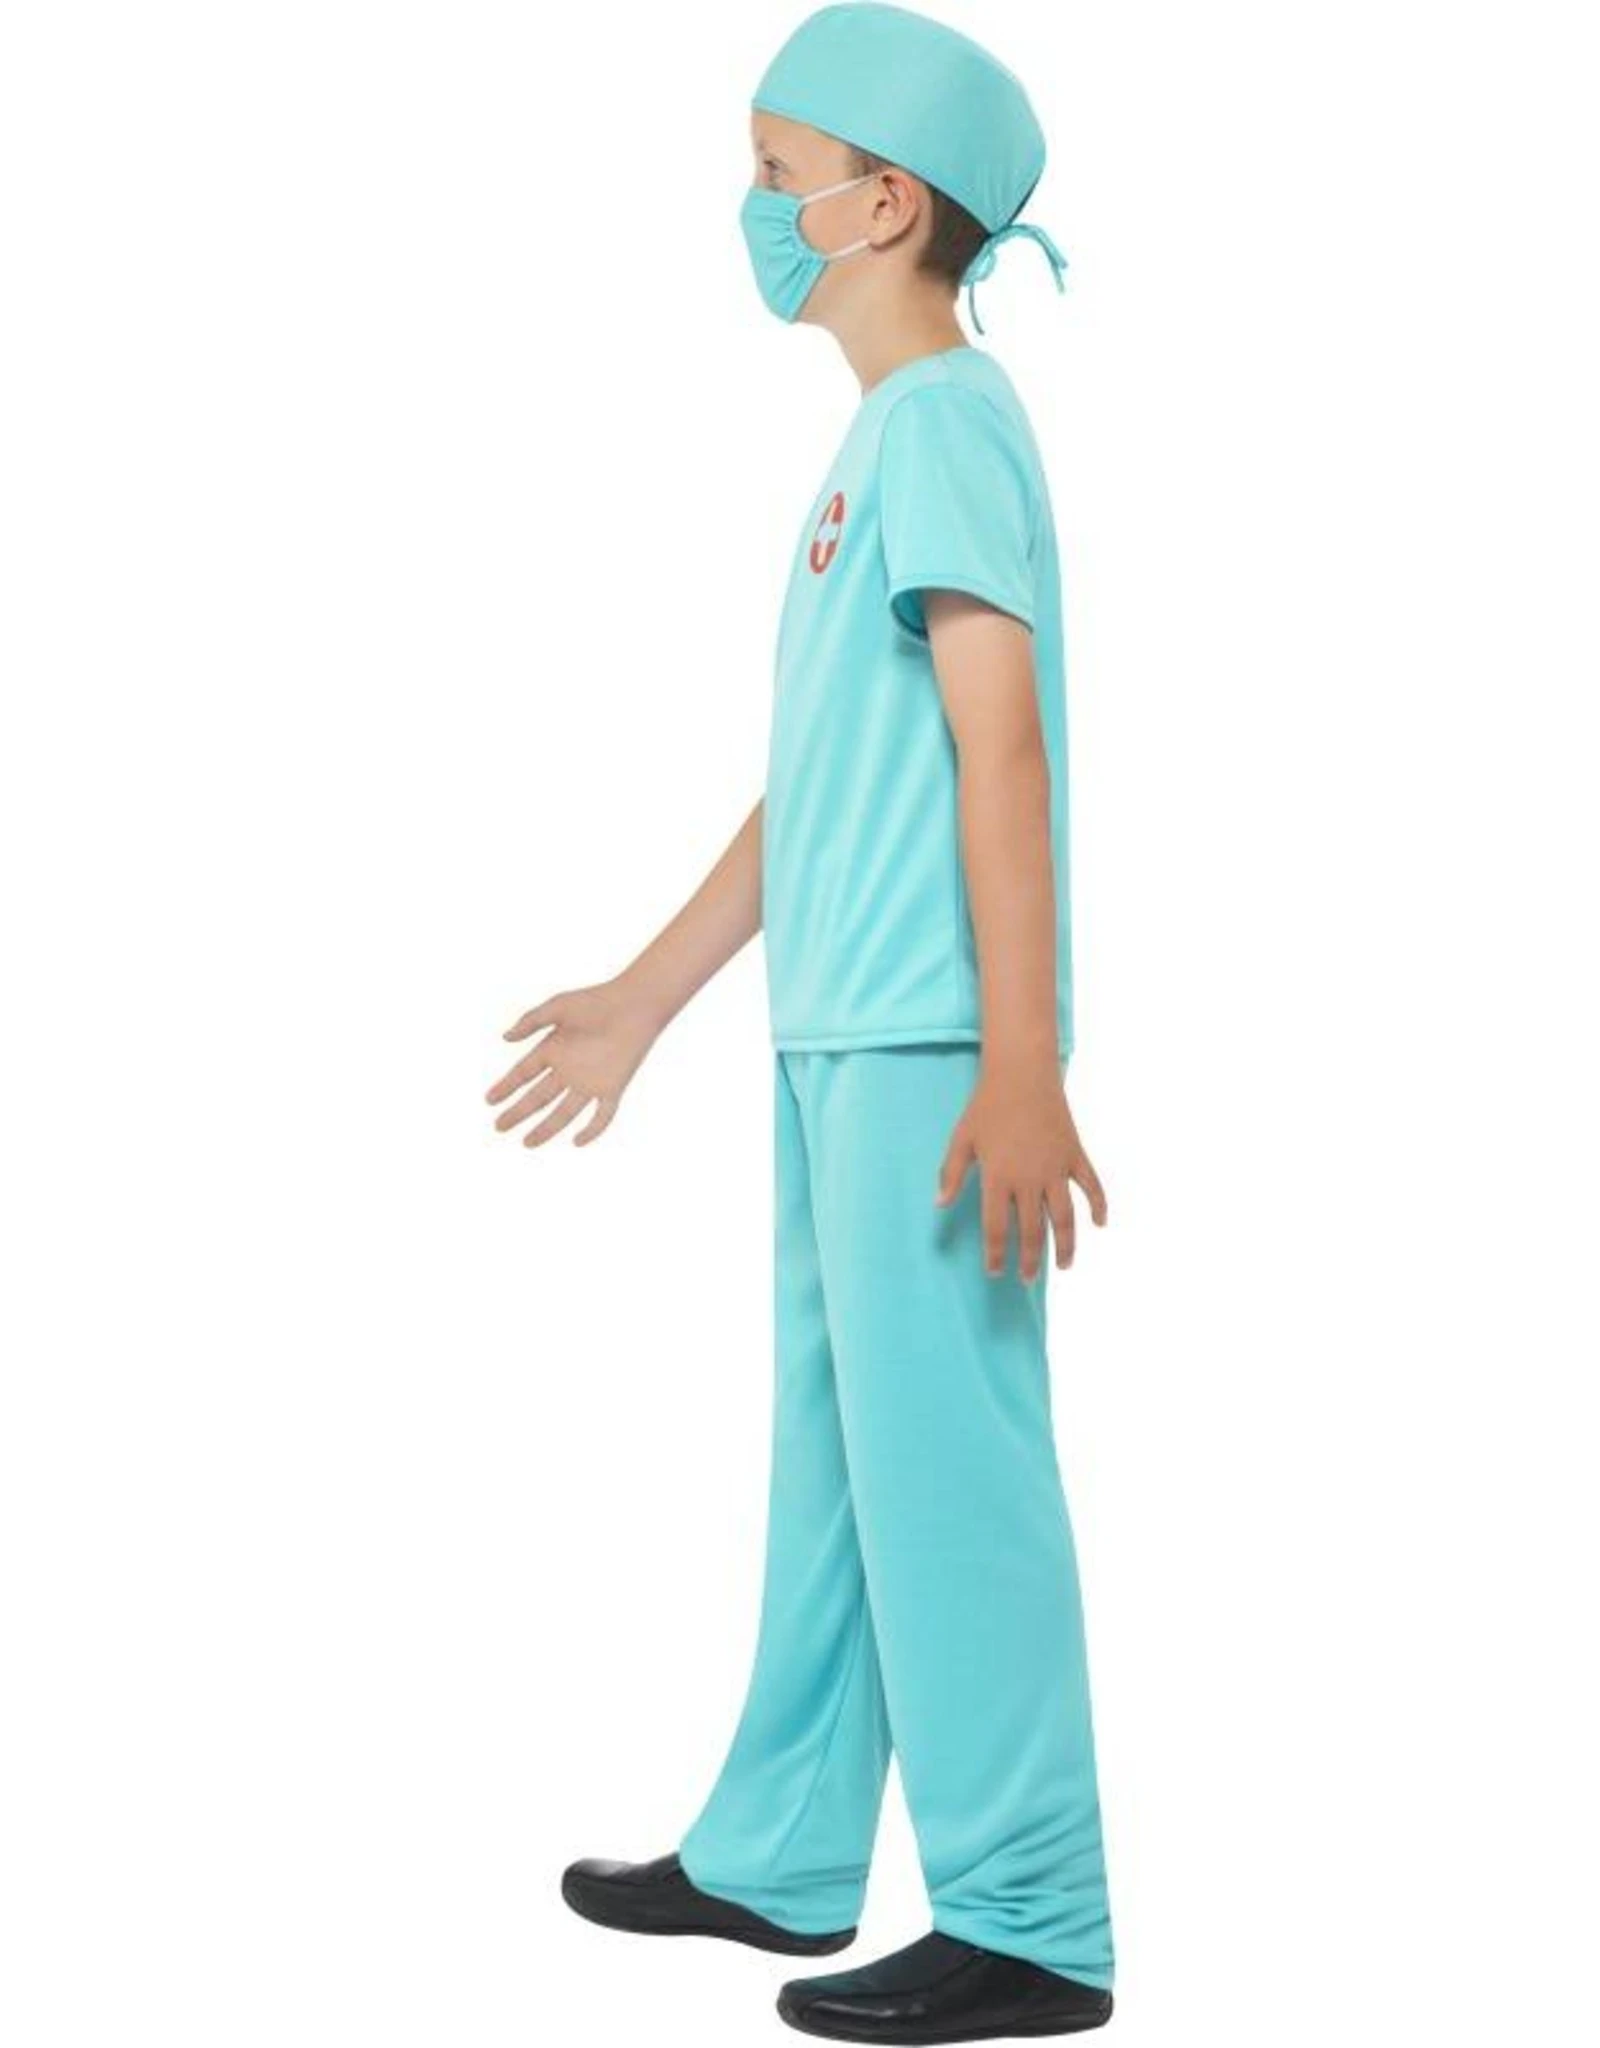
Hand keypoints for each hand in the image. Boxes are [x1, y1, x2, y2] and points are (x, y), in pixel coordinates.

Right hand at [486, 976, 660, 1148]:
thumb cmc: (597, 1001)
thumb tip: (505, 1037)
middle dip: (518, 1112)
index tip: (489, 1100)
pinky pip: (602, 1115)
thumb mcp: (558, 1006)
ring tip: (527, 1143)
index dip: (506, 1087)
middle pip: (538, 1097)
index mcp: (553, 1049)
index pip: (524, 1074)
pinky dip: (592, 1130)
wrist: (634, 1004)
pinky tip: (577, 1141)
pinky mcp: (612, 1088)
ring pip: (564, 1112)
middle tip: (499, 1127)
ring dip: (546, 1128)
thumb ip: (531, 1021)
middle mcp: (569, 1069)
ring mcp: (590, 1081)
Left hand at [936, 1062, 1107, 1279]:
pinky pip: (1091, 1186)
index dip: (997, 1254)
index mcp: (999, 1177)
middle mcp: (1029, 1179)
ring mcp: (1056, 1168)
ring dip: (1066, 1245)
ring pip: (1065, 1218)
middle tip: (1027, 1279)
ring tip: (1065, 1266)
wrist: (1022, 1073)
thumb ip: (951, 1173)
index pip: (997, 1227)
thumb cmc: (987, 1105)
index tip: (996, 1272)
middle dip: (1030, 1259)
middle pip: (1032, 1231)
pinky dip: (1099, 1206)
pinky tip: (1100, 1225)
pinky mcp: (1074, 1155)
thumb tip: (940, 1205)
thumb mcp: (962, 1139)